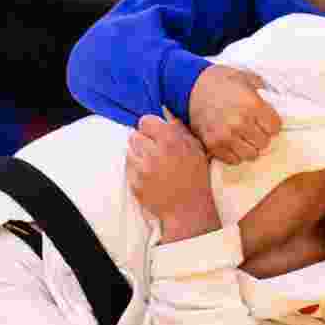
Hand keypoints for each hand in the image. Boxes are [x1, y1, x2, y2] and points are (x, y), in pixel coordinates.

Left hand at [127, 114, 220, 242]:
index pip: (145, 121)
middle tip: (154, 150)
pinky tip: (149, 175)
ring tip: (152, 164)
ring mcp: (143, 168)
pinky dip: (136, 169)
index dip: (150, 127)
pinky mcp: (135, 182)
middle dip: (143, 141)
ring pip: (130, 150)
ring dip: (139, 154)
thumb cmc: (196, 177)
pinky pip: (129, 167)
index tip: (154, 134)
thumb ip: (180, 129)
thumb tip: (167, 116)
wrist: (188, 209)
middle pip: (134, 135)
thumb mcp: (196, 149)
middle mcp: (154, 152)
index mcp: (171, 140)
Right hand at [188, 65, 281, 163]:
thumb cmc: (220, 80)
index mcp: (252, 105)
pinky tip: (232, 142)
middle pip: (264, 143)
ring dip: (249, 147)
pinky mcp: (212, 145)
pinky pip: (233, 160)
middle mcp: (240, 122)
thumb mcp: (246, 77)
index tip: (266, 121)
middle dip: (261, 136)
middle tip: (254, 129)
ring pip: (250, 155)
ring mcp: (225, 136)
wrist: (191, 86)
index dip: (272, 124)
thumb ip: (263, 89)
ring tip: (244, 137)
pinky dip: (235, 153)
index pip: (275, 128)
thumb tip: (275, 99)